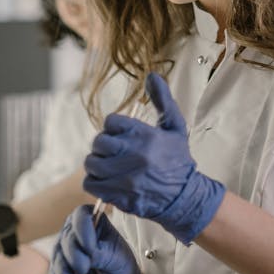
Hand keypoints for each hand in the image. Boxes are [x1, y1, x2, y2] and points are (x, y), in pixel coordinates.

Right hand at [50, 205, 141, 273]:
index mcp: (93, 219)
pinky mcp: (60, 265)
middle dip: (74, 255)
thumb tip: (85, 257)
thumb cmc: (119, 264)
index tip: (90, 248)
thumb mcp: (115, 257)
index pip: (81, 215)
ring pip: (57, 255)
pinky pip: (53, 272)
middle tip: (84, 268)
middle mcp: (76, 230)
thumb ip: (99, 254)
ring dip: (64, 270)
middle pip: (67, 237)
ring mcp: (65, 248)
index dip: (82, 230)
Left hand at [83, 72, 224, 244]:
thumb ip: (163, 101)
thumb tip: (152, 76)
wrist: (184, 198)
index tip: (122, 136)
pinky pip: (90, 183)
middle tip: (113, 152)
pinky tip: (107, 181)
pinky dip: (95, 182)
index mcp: (144, 135)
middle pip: (98, 142)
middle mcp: (132, 155)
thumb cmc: (178, 161)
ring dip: (97, 164)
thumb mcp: (175, 127)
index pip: (110, 122)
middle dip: (103, 146)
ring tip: (109, 167)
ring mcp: (123, 177)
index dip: (114, 128)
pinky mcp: (116, 195)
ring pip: (91, 163)